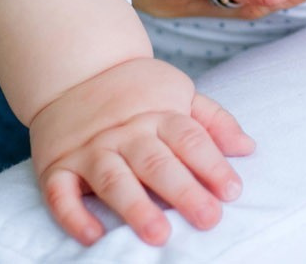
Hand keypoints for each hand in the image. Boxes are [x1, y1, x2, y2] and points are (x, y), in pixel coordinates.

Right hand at [29, 56, 252, 246]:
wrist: (74, 68)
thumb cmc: (136, 90)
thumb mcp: (179, 92)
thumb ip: (213, 120)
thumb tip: (248, 148)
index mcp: (158, 115)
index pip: (190, 140)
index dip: (212, 165)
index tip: (232, 191)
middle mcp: (125, 134)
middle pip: (157, 164)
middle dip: (184, 192)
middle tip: (208, 218)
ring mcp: (90, 150)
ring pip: (114, 181)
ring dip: (136, 208)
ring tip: (159, 235)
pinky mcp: (57, 166)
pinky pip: (60, 194)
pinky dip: (74, 216)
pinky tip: (93, 237)